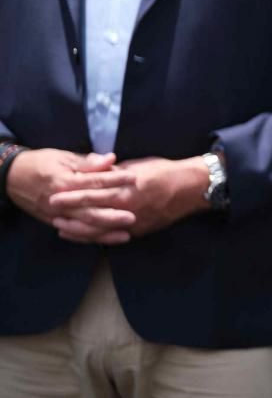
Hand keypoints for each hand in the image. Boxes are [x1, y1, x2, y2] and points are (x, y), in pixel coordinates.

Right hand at [7, 149, 136, 242]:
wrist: (12, 177)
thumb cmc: (41, 163)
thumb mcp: (63, 158)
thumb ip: (88, 162)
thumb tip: (111, 159)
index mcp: (63, 181)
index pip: (93, 182)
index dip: (114, 180)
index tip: (134, 177)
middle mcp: (60, 201)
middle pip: (89, 211)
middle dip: (112, 215)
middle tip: (133, 216)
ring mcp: (57, 215)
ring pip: (83, 227)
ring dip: (105, 232)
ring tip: (127, 234)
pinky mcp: (55, 222)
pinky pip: (76, 233)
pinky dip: (92, 238)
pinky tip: (109, 239)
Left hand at [48, 155, 208, 239]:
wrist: (193, 188)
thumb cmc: (165, 171)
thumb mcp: (137, 166)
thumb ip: (113, 172)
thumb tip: (92, 169)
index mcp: (126, 189)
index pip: (92, 194)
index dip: (71, 196)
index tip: (54, 196)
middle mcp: (128, 209)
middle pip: (92, 215)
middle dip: (70, 216)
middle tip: (51, 215)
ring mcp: (134, 223)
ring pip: (101, 231)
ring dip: (80, 231)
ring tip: (62, 228)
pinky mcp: (140, 230)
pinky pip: (114, 236)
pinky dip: (98, 237)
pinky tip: (87, 237)